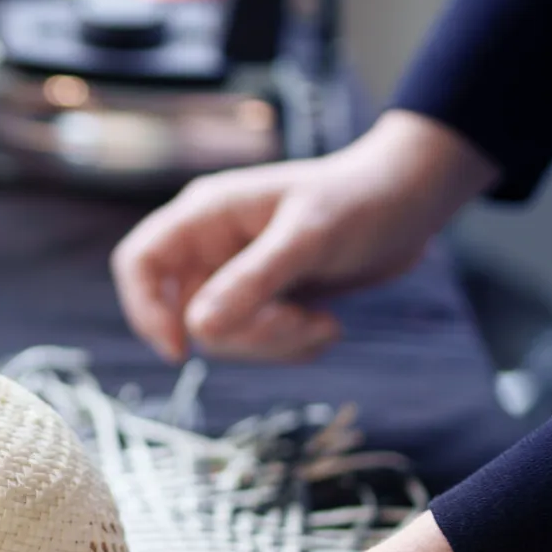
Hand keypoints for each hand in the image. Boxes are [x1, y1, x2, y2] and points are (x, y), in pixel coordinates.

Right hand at [111, 110, 496, 363]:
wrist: (412, 203)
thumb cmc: (360, 201)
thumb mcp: (307, 239)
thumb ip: (252, 281)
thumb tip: (197, 328)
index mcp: (207, 214)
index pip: (139, 262)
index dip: (145, 309)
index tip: (180, 350)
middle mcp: (214, 245)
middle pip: (186, 314)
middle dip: (243, 335)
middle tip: (296, 323)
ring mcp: (240, 274)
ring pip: (225, 337)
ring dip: (275, 344)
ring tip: (324, 323)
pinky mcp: (268, 298)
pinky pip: (258, 344)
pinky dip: (292, 347)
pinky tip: (327, 324)